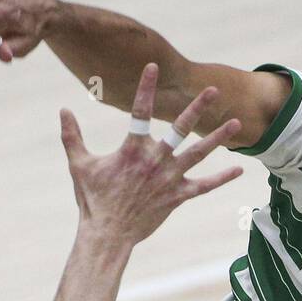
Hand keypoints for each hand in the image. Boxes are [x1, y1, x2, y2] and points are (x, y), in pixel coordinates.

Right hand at [59, 64, 241, 247]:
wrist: (107, 234)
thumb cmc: (92, 201)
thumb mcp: (79, 165)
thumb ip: (72, 136)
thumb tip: (63, 110)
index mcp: (132, 150)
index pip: (139, 111)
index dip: (145, 87)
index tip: (153, 66)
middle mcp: (154, 160)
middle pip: (179, 128)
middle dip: (197, 107)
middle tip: (213, 90)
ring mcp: (169, 179)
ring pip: (198, 154)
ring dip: (217, 138)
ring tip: (236, 123)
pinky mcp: (177, 197)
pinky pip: (204, 186)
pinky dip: (221, 179)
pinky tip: (238, 170)